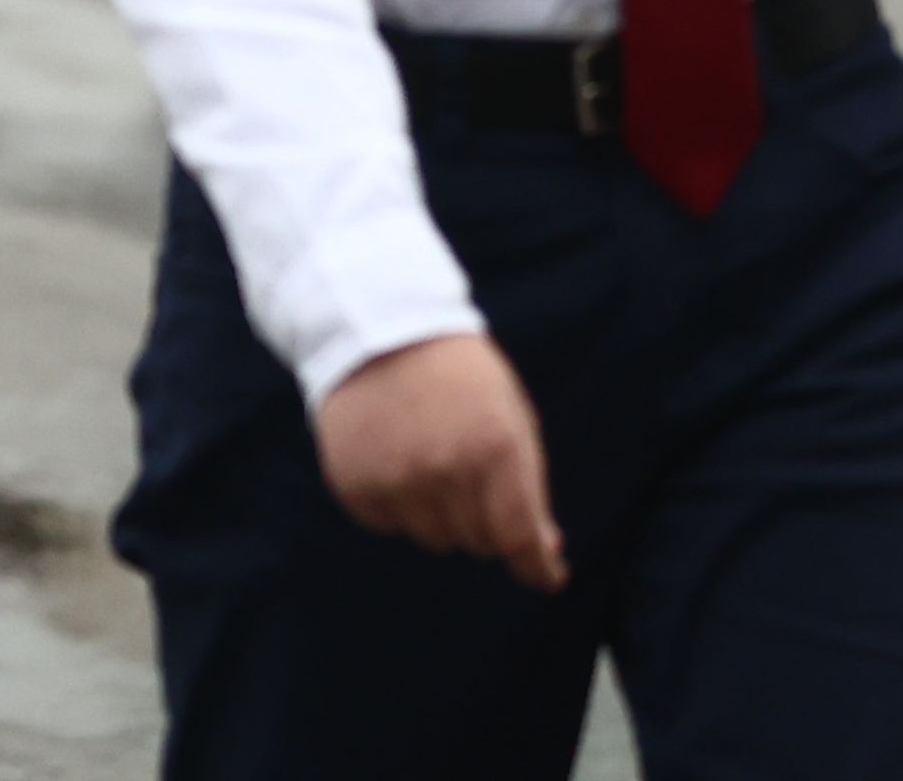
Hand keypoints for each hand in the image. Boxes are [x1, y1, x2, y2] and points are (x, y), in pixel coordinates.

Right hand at [310, 334, 561, 591]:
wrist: (377, 326)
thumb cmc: (458, 373)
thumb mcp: (511, 416)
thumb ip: (530, 486)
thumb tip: (545, 551)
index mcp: (495, 449)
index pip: (520, 538)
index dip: (537, 566)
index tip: (547, 577)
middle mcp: (445, 471)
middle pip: (479, 542)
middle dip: (485, 521)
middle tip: (470, 476)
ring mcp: (396, 480)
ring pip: (434, 538)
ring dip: (440, 514)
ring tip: (428, 462)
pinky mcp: (355, 483)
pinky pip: (388, 524)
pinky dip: (396, 505)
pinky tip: (394, 460)